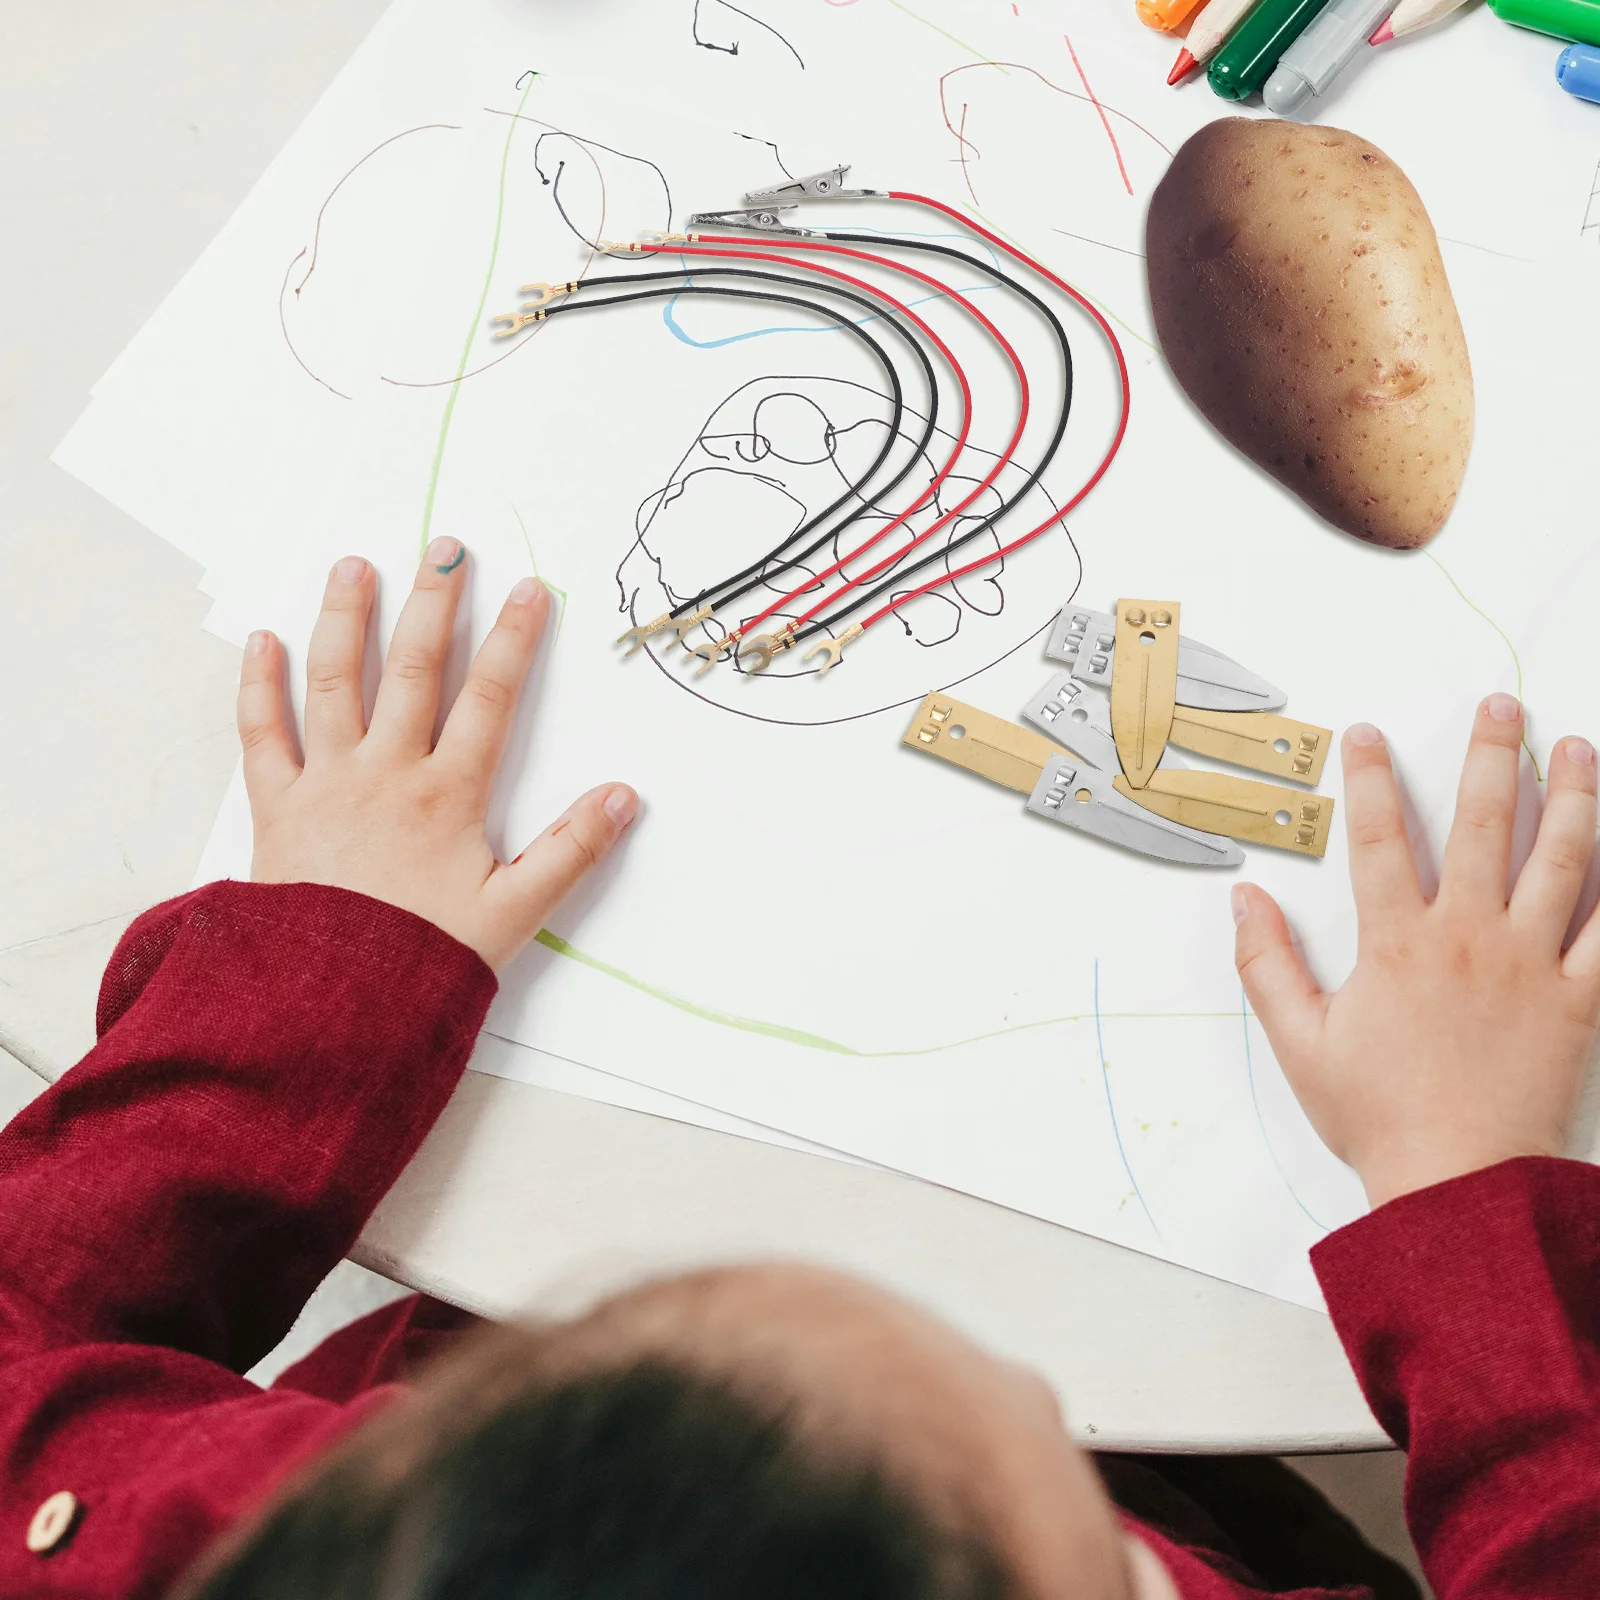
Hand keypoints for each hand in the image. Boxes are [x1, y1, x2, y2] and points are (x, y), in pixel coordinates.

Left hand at [237, 541, 637, 970]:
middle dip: (434, 605)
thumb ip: (571, 851)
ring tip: (355, 566)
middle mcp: (387, 773)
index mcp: (448, 795)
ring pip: (336, 684)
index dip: (515, 641)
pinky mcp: (277, 808)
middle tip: (445, 548)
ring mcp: (327, 784)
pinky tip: (263, 641)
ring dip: (347, 620)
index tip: (530, 589)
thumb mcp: (515, 913)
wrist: (327, 1007)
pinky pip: (262, 735)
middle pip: (415, 671)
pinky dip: (260, 685)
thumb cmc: (423, 961)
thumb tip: (625, 797)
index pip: (491, 700)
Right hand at [1233, 696, 1599, 1208]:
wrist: (1459, 1184)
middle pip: (1483, 826)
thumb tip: (1245, 902)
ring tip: (1577, 749)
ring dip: (1572, 797)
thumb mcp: (1300, 1043)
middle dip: (1491, 757)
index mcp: (1398, 945)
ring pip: (1561, 861)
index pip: (1378, 839)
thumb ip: (1266, 964)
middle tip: (1502, 708)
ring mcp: (1532, 965)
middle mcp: (1468, 939)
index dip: (1370, 780)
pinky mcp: (1579, 1000)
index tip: (1369, 735)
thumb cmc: (1380, 1118)